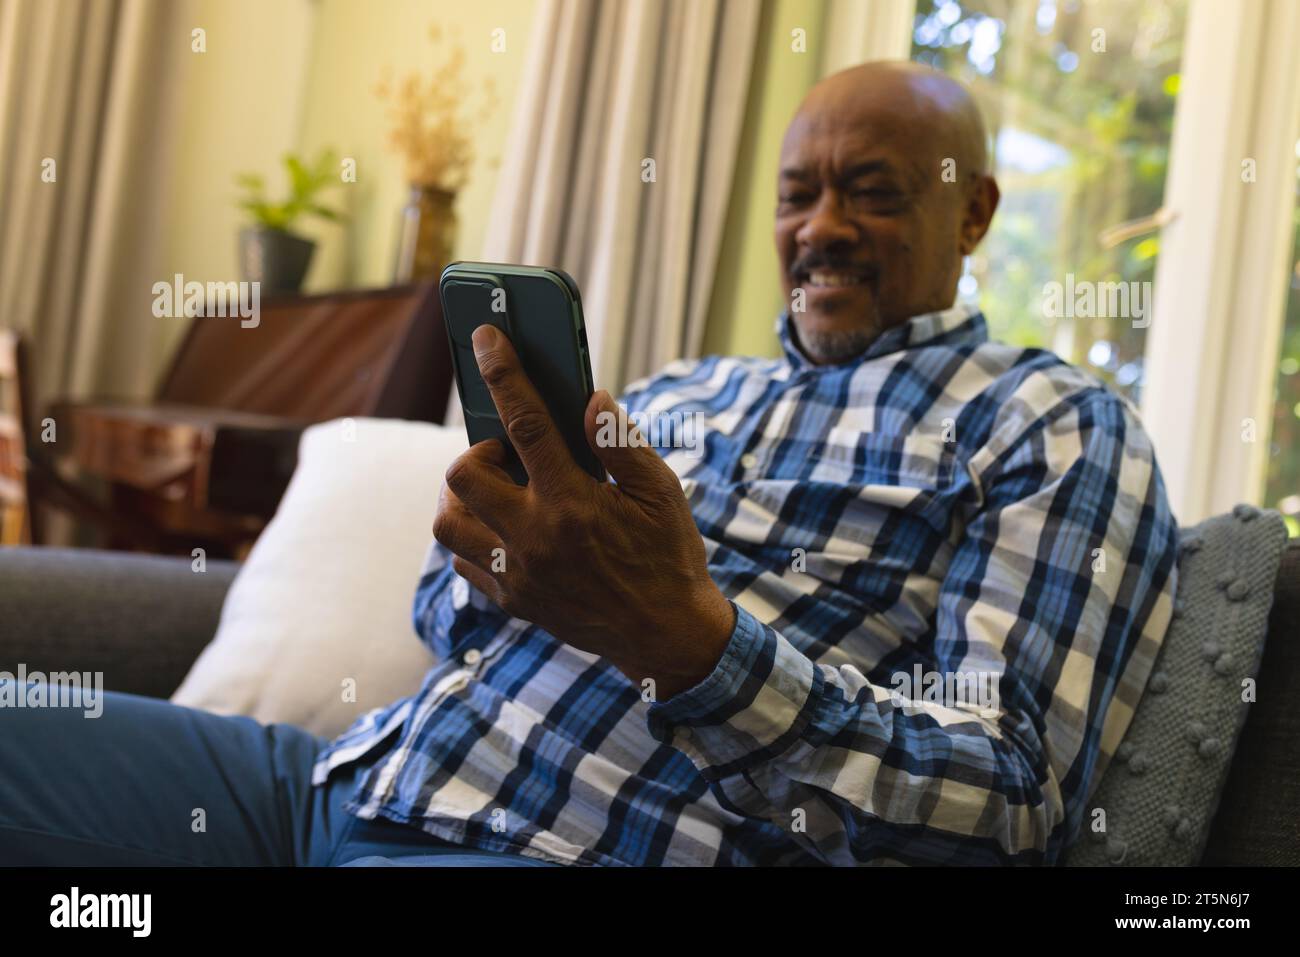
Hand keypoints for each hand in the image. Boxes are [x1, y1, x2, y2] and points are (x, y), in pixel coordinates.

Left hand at [432, 324, 734, 700]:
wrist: (665, 636)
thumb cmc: (669, 556)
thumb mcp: (661, 493)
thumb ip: (620, 443)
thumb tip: (590, 397)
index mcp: (574, 502)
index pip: (525, 422)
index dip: (503, 371)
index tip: (486, 335)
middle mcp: (534, 537)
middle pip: (464, 473)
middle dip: (479, 448)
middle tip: (511, 453)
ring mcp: (517, 573)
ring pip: (447, 520)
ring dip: (461, 493)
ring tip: (495, 486)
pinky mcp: (511, 600)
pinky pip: (461, 559)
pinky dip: (469, 532)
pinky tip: (499, 523)